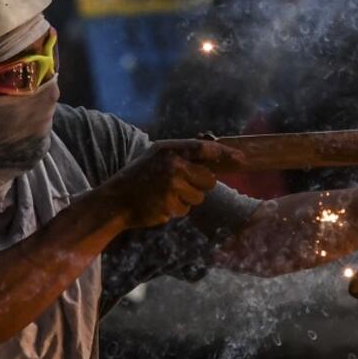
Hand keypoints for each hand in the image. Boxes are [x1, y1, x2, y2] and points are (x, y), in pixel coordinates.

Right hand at [109, 140, 244, 227]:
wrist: (115, 200)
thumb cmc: (140, 178)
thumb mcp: (158, 158)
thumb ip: (184, 156)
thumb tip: (217, 158)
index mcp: (168, 150)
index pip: (204, 148)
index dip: (225, 154)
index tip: (242, 159)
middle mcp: (172, 165)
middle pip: (208, 180)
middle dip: (200, 185)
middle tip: (178, 185)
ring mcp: (171, 187)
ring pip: (199, 197)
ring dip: (187, 199)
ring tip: (164, 194)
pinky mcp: (169, 206)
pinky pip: (186, 209)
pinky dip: (176, 209)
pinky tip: (159, 204)